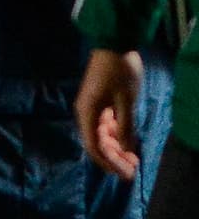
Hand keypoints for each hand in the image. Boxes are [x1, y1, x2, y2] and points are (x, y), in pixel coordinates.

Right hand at [74, 48, 142, 180]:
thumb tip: (127, 150)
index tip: (124, 174)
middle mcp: (85, 112)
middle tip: (133, 169)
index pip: (93, 146)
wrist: (113, 45)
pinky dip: (115, 135)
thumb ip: (126, 127)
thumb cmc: (119, 72)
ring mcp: (91, 107)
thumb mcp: (126, 101)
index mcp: (87, 113)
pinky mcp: (97, 102)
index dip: (108, 162)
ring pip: (101, 135)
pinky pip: (104, 125)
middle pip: (97, 143)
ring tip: (133, 158)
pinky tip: (127, 140)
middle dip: (114, 158)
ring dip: (116, 147)